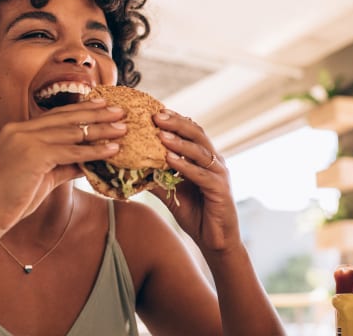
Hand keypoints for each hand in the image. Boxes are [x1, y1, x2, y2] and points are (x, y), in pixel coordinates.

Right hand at [0, 100, 126, 231]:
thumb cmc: (12, 199)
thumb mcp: (43, 176)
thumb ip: (64, 165)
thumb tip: (88, 162)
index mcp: (18, 130)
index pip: (56, 115)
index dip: (81, 110)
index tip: (102, 105)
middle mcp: (20, 129)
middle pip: (67, 118)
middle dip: (96, 113)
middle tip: (120, 110)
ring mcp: (25, 140)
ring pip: (72, 132)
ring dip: (101, 130)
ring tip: (123, 129)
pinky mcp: (33, 154)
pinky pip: (72, 151)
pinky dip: (94, 150)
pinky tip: (112, 150)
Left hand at [152, 110, 239, 251]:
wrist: (215, 241)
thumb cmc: (196, 214)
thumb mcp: (172, 193)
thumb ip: (157, 178)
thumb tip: (132, 168)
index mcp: (205, 158)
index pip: (191, 132)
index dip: (175, 120)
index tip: (154, 111)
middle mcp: (215, 162)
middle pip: (197, 134)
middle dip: (176, 123)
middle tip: (156, 115)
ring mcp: (220, 174)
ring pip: (200, 151)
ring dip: (180, 141)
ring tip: (161, 133)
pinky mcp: (220, 189)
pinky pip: (201, 174)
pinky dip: (185, 165)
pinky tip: (169, 159)